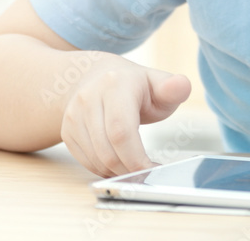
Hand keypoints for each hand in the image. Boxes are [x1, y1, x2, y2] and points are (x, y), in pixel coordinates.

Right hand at [60, 56, 191, 177]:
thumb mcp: (158, 83)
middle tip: (148, 172)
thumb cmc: (134, 85)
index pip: (121, 131)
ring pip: (96, 159)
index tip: (154, 169)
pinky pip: (86, 161)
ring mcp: (73, 115)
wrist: (96, 77)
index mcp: (115, 85)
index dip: (136, 158)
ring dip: (118, 172)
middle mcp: (88, 98)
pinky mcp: (67, 130)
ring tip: (135, 166)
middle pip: (108, 151)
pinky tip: (119, 162)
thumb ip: (173, 88)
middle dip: (130, 169)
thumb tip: (183, 85)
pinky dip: (105, 169)